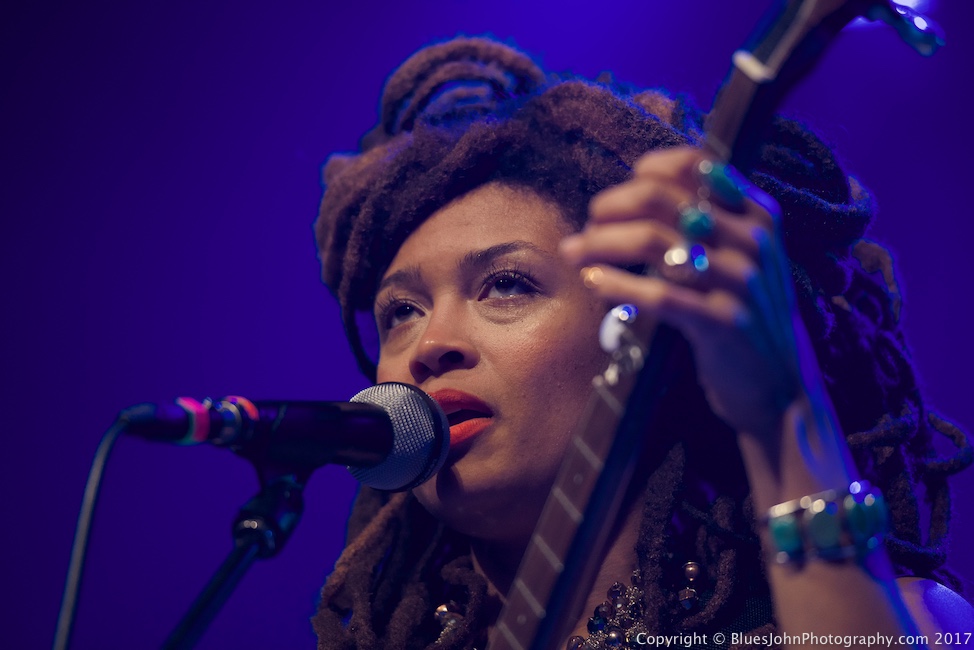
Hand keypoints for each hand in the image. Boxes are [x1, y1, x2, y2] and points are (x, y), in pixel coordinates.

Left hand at [559, 147, 810, 437]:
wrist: (781, 386)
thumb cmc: (744, 313)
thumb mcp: (741, 258)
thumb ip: (706, 222)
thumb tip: (634, 193)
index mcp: (756, 213)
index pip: (692, 165)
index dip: (642, 174)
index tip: (616, 199)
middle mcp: (751, 239)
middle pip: (660, 199)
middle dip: (610, 207)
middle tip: (587, 225)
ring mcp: (739, 280)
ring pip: (651, 241)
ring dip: (601, 243)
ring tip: (574, 252)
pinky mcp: (722, 322)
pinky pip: (657, 295)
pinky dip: (616, 285)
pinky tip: (592, 282)